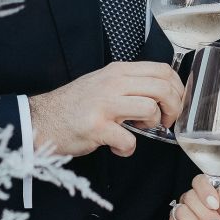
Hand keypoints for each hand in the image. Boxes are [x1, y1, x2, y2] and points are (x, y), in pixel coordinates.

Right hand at [28, 61, 182, 157]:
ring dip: (152, 126)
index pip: (163, 70)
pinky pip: (129, 140)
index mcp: (117, 71)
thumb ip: (129, 85)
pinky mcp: (97, 127)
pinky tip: (117, 148)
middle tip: (166, 122)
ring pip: (150, 109)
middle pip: (163, 88)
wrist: (41, 120)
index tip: (175, 104)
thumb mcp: (103, 84)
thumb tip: (160, 94)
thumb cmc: (74, 106)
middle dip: (173, 109)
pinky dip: (128, 149)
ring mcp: (104, 104)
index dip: (178, 89)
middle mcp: (112, 83)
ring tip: (140, 131)